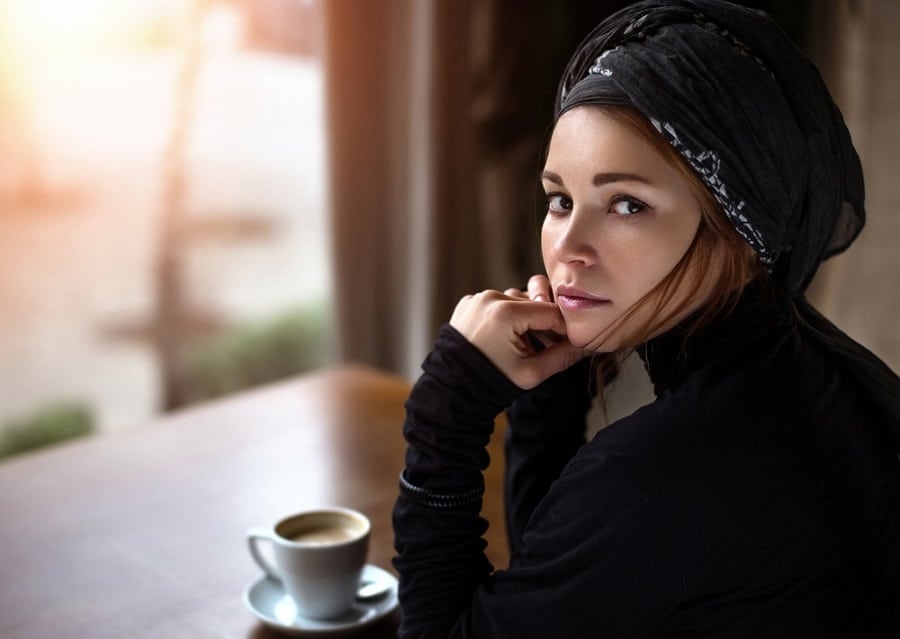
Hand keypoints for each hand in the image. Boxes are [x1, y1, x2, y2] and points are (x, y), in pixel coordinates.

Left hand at [450, 275, 585, 388]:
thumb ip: (564, 356)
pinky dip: (505, 316)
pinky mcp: (469, 303)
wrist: (453, 388)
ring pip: (516, 301)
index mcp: (506, 312)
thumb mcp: (532, 372)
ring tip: (524, 344)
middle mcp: (491, 298)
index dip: (565, 328)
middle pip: (534, 304)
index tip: (571, 341)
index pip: (551, 312)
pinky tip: (505, 338)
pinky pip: (497, 303)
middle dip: (545, 324)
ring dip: (525, 318)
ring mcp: (477, 298)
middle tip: (549, 345)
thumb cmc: (493, 382)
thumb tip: (590, 346)